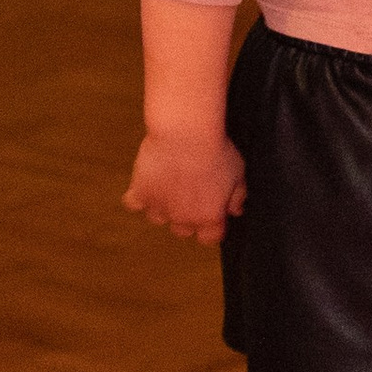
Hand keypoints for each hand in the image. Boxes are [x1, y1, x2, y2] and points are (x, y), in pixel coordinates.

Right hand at [124, 127, 247, 244]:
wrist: (186, 134)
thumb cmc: (215, 151)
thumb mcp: (237, 173)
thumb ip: (237, 196)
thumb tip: (236, 211)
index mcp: (209, 217)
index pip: (209, 238)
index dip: (211, 226)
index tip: (212, 212)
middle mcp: (182, 218)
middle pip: (183, 230)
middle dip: (187, 217)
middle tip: (190, 194)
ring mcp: (159, 207)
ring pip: (158, 219)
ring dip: (163, 207)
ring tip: (169, 185)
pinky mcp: (140, 192)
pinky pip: (133, 204)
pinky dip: (137, 196)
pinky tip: (146, 184)